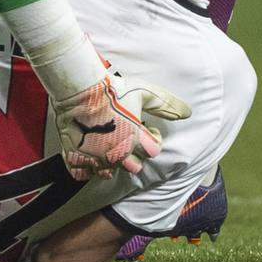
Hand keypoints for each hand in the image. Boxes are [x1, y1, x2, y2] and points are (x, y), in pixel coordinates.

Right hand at [54, 70, 185, 181]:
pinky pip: (82, 173)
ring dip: (111, 162)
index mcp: (134, 140)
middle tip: (127, 139)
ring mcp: (94, 158)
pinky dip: (86, 167)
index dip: (152, 140)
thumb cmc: (112, 89)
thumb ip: (166, 105)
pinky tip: (88, 154)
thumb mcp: (143, 92)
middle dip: (134, 155)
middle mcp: (116, 154)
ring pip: (108, 172)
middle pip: (133, 166)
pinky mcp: (74, 157)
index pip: (152, 152)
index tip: (147, 130)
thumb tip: (187, 112)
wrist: (79, 88)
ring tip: (107, 146)